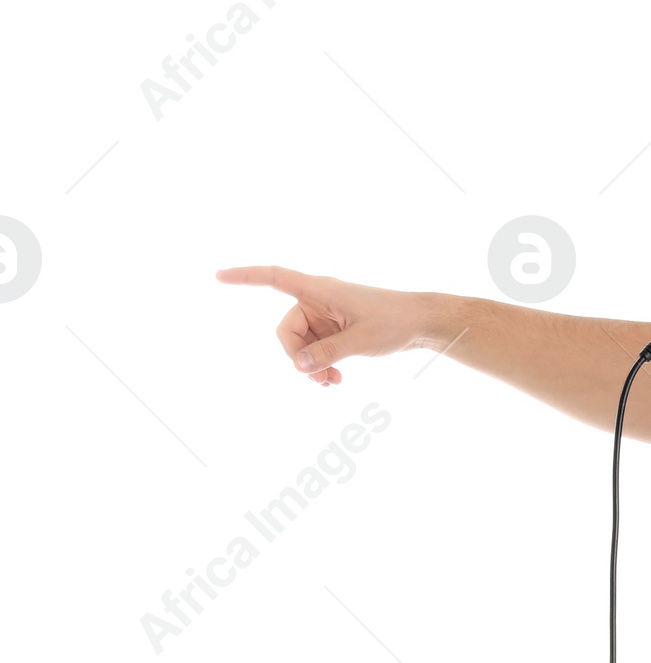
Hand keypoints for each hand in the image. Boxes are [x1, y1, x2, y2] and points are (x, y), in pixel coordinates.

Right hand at [215, 266, 443, 385]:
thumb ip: (328, 353)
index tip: (219, 277)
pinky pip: (315, 350)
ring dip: (311, 367)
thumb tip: (299, 365)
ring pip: (301, 345)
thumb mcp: (361, 341)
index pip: (274, 278)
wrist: (420, 324)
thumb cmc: (394, 322)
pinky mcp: (334, 329)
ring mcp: (325, 316)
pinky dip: (320, 366)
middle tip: (318, 380)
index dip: (245, 277)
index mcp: (320, 290)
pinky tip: (334, 381)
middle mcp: (317, 299)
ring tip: (331, 385)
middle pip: (287, 330)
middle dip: (297, 358)